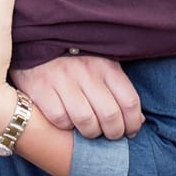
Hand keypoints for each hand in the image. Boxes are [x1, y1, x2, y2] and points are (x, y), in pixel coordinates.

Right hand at [12, 55, 144, 138]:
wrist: (38, 39)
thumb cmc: (76, 58)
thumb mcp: (102, 64)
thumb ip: (119, 89)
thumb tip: (138, 121)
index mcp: (107, 66)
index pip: (130, 102)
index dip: (133, 123)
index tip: (130, 131)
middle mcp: (87, 72)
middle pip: (110, 115)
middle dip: (114, 133)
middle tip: (110, 136)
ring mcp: (63, 80)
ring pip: (86, 121)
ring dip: (91, 133)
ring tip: (90, 132)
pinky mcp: (40, 89)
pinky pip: (60, 119)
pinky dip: (66, 126)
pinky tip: (67, 121)